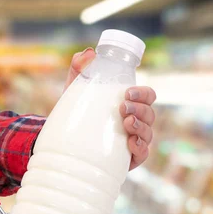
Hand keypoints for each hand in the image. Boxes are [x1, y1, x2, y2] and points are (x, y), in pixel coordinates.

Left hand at [65, 48, 156, 169]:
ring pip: (148, 133)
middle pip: (150, 114)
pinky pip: (142, 154)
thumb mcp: (76, 90)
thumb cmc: (76, 112)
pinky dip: (140, 148)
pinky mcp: (127, 159)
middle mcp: (136, 122)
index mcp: (130, 104)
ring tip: (126, 122)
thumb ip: (80, 69)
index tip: (127, 92)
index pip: (148, 96)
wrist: (62, 141)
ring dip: (140, 126)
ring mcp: (133, 141)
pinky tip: (131, 143)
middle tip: (122, 107)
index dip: (144, 93)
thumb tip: (88, 53)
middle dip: (140, 109)